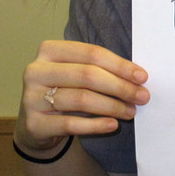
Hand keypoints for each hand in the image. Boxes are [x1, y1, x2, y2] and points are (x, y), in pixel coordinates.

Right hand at [15, 40, 149, 153]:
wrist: (37, 124)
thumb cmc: (67, 90)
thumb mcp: (79, 74)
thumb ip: (103, 70)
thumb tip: (139, 78)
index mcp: (50, 50)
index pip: (92, 53)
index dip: (120, 65)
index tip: (143, 77)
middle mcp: (36, 71)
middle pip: (88, 75)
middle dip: (120, 86)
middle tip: (142, 96)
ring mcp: (31, 97)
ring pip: (81, 99)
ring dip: (112, 106)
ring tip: (131, 111)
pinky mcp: (33, 124)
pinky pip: (71, 123)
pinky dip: (95, 125)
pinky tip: (113, 125)